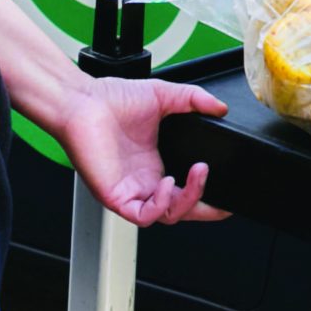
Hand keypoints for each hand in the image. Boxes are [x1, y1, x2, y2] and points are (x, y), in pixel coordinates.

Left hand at [58, 77, 230, 226]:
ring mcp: (131, 190)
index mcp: (156, 164)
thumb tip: (220, 108)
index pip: (186, 190)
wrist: (82, 101)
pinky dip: (160, 204)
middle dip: (206, 210)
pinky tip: (168, 182)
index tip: (229, 192)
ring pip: (167, 215)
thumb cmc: (111, 99)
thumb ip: (194, 100)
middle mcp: (145, 181)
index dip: (207, 195)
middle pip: (182, 210)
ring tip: (198, 174)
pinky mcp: (116, 196)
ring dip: (188, 200)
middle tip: (223, 201)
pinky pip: (143, 214)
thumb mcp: (163, 95)